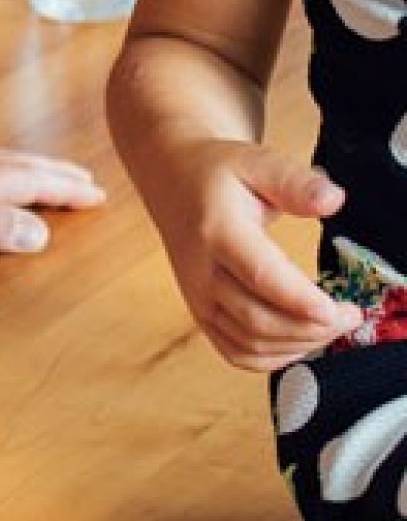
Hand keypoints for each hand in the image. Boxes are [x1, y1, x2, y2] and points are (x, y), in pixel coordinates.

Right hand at [145, 141, 355, 371]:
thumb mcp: (256, 162)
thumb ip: (294, 182)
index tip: (340, 309)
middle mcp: (201, 271)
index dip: (302, 302)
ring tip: (329, 326)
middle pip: (258, 320)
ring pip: (250, 343)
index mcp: (216, 231)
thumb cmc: (217, 174)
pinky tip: (298, 342)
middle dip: (312, 329)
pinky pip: (235, 353)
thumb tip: (333, 200)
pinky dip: (271, 358)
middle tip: (348, 316)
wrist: (171, 180)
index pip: (261, 277)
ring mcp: (197, 297)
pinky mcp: (199, 313)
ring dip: (297, 345)